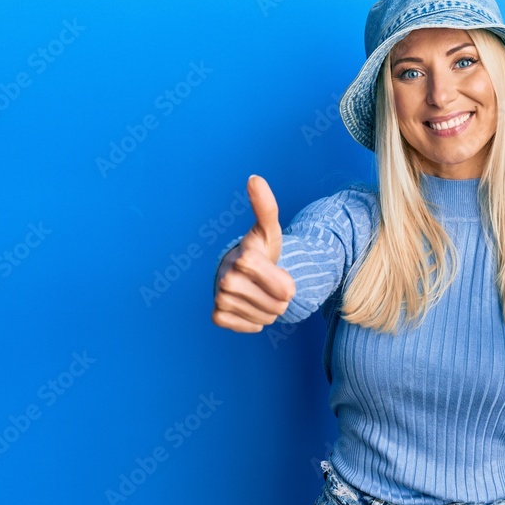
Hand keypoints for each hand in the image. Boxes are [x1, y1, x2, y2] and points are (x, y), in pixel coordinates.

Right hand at [212, 175, 295, 332]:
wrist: (241, 271)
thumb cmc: (261, 250)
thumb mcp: (269, 230)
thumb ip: (266, 206)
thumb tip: (254, 178)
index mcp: (244, 258)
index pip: (285, 288)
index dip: (287, 283)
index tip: (277, 270)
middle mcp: (226, 279)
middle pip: (277, 306)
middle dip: (279, 299)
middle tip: (268, 284)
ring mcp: (220, 298)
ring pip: (264, 318)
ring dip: (268, 310)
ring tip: (259, 293)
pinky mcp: (217, 315)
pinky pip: (246, 326)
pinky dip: (253, 322)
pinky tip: (248, 306)